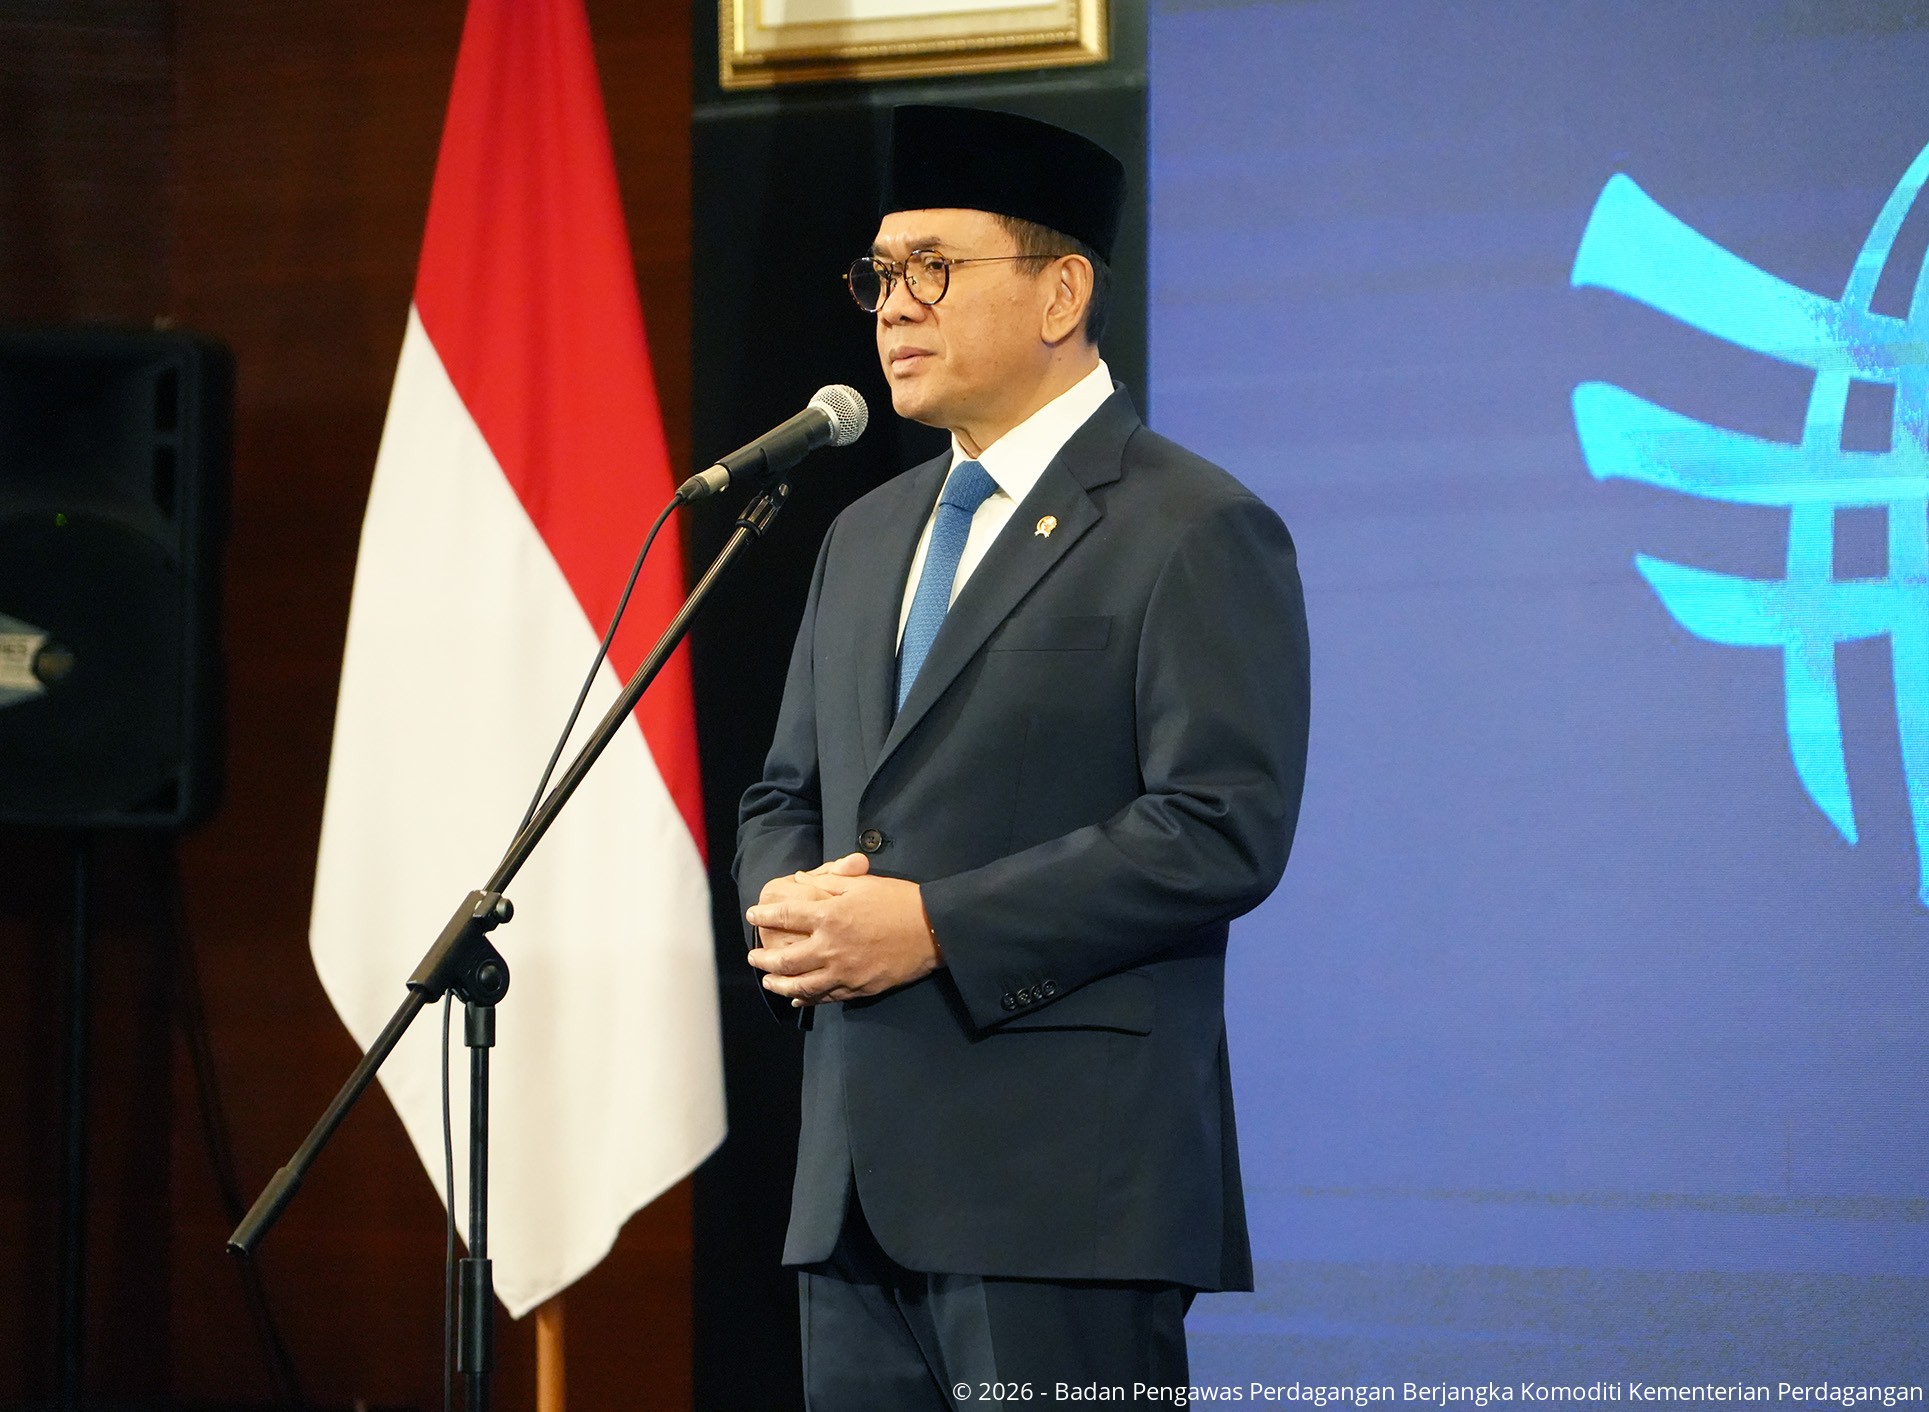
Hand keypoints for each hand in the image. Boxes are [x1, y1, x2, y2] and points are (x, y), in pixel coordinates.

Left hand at [746, 855, 939, 1005]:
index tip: (752, 915)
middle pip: (785, 960)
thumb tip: (801, 880)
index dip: (765, 915)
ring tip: (768, 982)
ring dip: (779, 985)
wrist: (933, 929)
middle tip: (752, 958)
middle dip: (763, 960)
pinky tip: (798, 997)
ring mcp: (844, 972)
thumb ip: (828, 881)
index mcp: (829, 916)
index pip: (786, 916)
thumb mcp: (862, 883)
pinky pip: (826, 997)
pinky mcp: (858, 988)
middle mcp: (830, 947)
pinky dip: (807, 998)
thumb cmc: (898, 900)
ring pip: (801, 985)